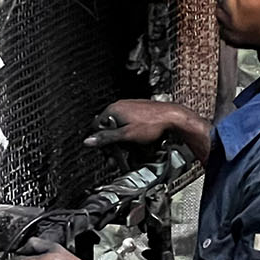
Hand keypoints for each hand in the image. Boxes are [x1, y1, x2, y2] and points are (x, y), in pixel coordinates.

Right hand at [86, 99, 207, 157]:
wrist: (171, 117)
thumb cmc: (152, 124)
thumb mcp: (126, 135)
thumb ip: (106, 138)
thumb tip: (88, 141)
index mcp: (113, 110)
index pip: (97, 126)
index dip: (101, 140)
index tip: (107, 150)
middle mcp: (119, 106)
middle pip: (107, 126)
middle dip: (112, 141)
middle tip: (117, 153)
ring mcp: (128, 106)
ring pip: (117, 124)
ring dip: (120, 137)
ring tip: (129, 147)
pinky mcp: (137, 110)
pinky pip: (126, 121)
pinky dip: (128, 131)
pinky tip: (135, 139)